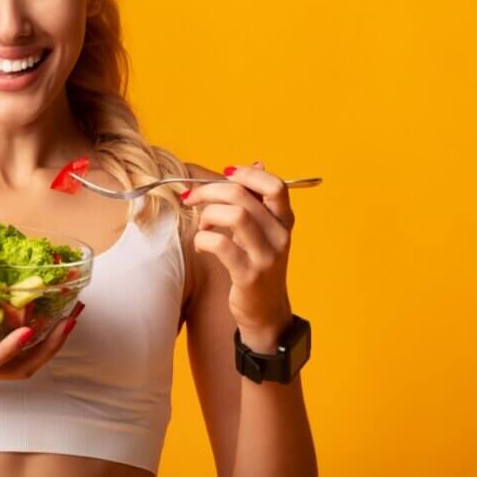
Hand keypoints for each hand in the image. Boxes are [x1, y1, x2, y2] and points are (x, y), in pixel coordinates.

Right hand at [0, 290, 81, 392]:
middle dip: (49, 346)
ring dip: (51, 344)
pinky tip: (52, 319)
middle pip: (20, 369)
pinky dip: (40, 343)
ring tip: (72, 315)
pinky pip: (20, 360)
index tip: (28, 330)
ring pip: (25, 367)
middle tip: (71, 318)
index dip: (9, 349)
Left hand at [182, 161, 295, 350]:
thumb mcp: (262, 230)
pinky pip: (221, 246)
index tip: (224, 174)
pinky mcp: (249, 275)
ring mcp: (267, 256)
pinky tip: (202, 243)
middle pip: (244, 196)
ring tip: (202, 226)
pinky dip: (204, 239)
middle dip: (210, 191)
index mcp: (284, 220)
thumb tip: (254, 165)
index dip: (247, 174)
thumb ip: (257, 201)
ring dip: (208, 215)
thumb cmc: (257, 264)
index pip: (275, 185)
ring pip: (236, 216)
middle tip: (191, 197)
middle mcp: (280, 235)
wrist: (266, 312)